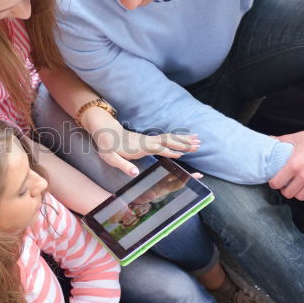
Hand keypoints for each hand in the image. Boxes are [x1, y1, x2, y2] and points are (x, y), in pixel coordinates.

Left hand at [83, 108, 198, 176]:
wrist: (104, 130)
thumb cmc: (106, 146)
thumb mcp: (110, 158)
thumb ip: (123, 166)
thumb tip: (135, 173)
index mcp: (140, 147)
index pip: (158, 149)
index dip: (169, 151)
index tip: (183, 154)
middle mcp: (147, 141)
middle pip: (169, 141)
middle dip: (184, 143)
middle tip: (199, 145)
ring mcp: (149, 139)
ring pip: (170, 138)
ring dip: (184, 139)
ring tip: (199, 140)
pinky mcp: (149, 139)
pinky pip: (167, 138)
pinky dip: (178, 138)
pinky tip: (185, 139)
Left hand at [269, 130, 303, 200]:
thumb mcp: (297, 138)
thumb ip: (281, 141)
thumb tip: (269, 139)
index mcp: (294, 165)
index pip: (276, 183)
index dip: (274, 183)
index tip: (275, 181)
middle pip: (288, 193)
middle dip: (284, 189)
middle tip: (285, 185)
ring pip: (301, 196)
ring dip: (297, 192)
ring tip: (297, 186)